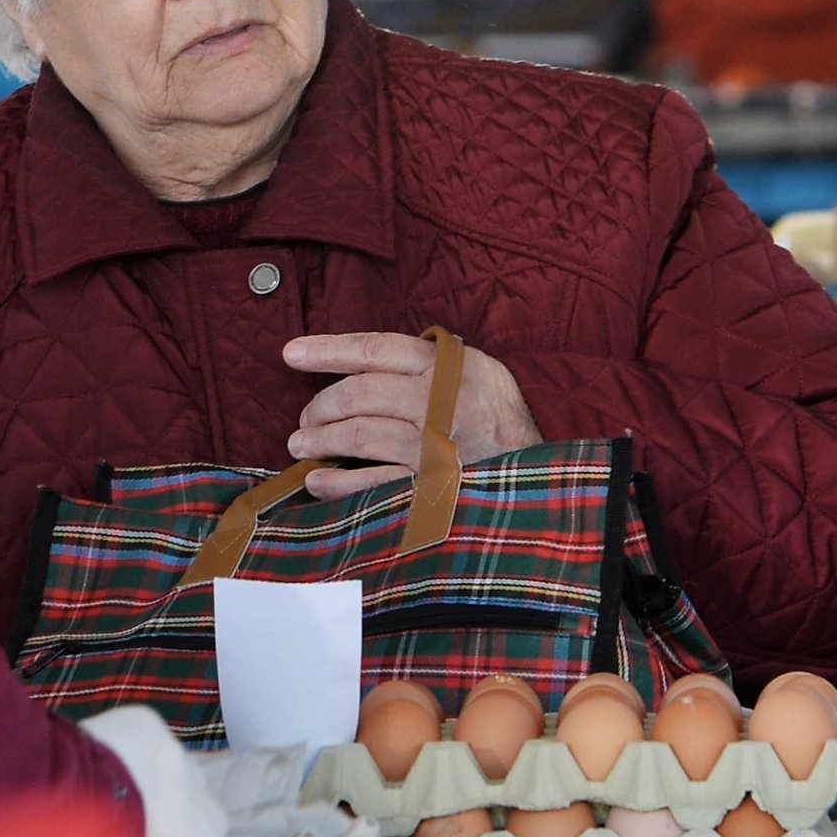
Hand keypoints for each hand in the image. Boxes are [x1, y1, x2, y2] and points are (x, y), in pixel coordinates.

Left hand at [281, 330, 541, 496]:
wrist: (546, 478)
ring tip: (301, 445)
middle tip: (305, 418)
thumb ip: (431, 361)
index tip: (290, 353)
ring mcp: (436, 447)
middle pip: (362, 393)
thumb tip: (369, 357)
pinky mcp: (432, 487)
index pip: (376, 349)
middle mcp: (442, 402)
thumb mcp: (481, 372)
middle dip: (322, 404)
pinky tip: (318, 480)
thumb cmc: (502, 419)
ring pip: (362, 434)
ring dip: (321, 440)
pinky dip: (338, 482)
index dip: (328, 350)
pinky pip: (373, 483)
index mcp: (450, 367)